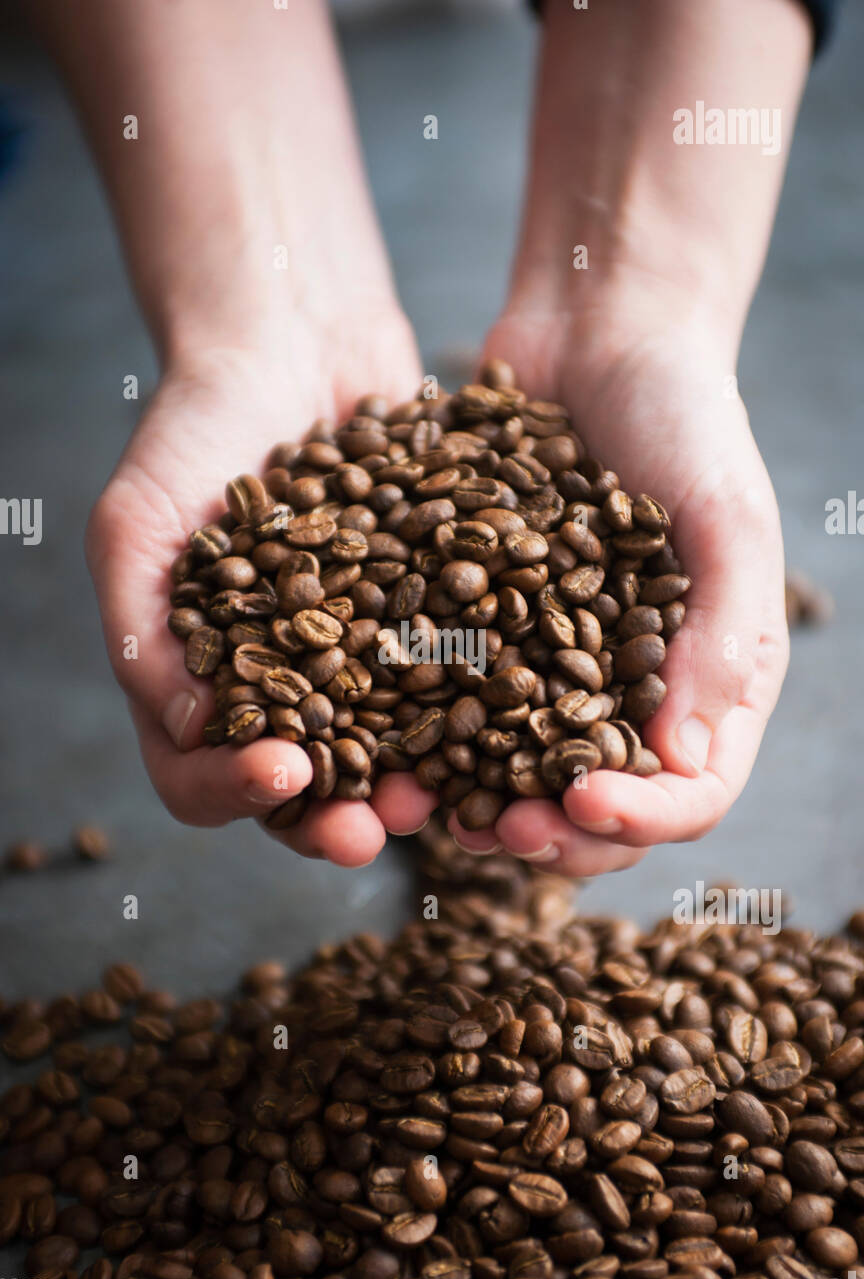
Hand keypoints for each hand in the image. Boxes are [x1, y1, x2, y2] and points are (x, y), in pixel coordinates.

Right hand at [86, 329, 436, 867]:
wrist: (293, 339)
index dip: (235, 789)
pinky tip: (500, 716)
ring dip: (407, 784)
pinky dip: (470, 711)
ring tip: (443, 795)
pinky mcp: (426, 623)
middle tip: (372, 829)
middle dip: (332, 816)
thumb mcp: (139, 523)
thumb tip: (192, 732)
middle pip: (301, 788)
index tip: (283, 768)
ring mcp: (356, 660)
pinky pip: (448, 683)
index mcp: (199, 682)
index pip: (199, 773)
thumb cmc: (193, 428)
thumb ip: (144, 631)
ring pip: (383, 755)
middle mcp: (280, 686)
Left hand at [445, 297, 788, 874]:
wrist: (598, 336)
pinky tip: (387, 748)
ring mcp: (555, 670)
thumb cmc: (684, 419)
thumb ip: (722, 639)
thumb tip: (687, 761)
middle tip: (496, 829)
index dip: (640, 818)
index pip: (690, 791)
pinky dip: (429, 737)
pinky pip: (459, 706)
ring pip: (521, 774)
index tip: (581, 804)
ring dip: (481, 805)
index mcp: (708, 683)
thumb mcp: (726, 520)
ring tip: (435, 812)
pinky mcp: (486, 634)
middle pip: (600, 807)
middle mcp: (631, 693)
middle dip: (551, 832)